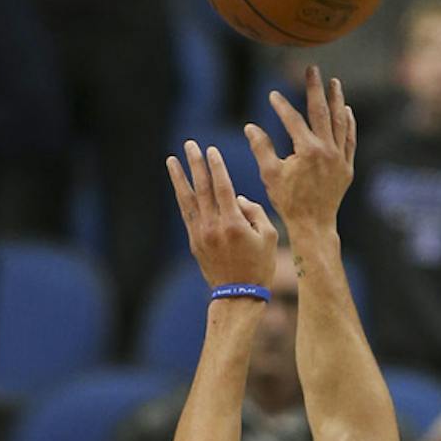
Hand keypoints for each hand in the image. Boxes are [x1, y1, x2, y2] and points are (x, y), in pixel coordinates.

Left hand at [166, 137, 280, 291]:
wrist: (238, 296)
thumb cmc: (259, 266)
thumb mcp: (268, 237)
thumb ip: (255, 212)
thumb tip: (237, 198)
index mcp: (233, 224)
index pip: (222, 187)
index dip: (216, 167)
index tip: (211, 150)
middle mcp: (213, 227)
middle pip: (202, 188)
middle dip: (195, 164)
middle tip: (189, 144)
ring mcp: (200, 235)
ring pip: (188, 200)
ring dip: (179, 178)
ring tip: (172, 160)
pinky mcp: (194, 242)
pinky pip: (186, 214)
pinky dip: (182, 198)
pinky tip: (178, 185)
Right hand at [247, 66, 355, 240]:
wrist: (313, 224)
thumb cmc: (288, 202)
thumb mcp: (270, 174)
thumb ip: (261, 148)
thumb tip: (250, 126)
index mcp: (307, 150)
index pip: (293, 120)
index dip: (281, 106)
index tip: (272, 95)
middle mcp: (327, 150)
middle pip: (321, 112)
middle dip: (315, 89)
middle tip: (312, 70)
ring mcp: (340, 157)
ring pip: (340, 122)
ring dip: (337, 100)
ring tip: (334, 82)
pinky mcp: (347, 166)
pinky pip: (350, 139)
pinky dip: (348, 124)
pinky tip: (346, 111)